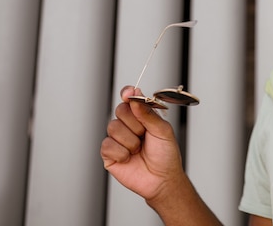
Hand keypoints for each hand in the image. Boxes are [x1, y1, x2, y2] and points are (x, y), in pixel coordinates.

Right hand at [101, 86, 183, 201]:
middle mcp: (128, 124)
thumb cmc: (165, 155)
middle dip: (135, 124)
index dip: (127, 93)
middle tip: (144, 135)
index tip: (129, 94)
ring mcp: (117, 138)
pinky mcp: (109, 153)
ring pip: (113, 127)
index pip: (129, 98)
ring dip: (130, 141)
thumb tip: (135, 96)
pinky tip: (129, 158)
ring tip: (139, 150)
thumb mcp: (163, 130)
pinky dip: (121, 153)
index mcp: (141, 115)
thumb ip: (148, 113)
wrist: (162, 179)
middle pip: (120, 110)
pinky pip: (107, 145)